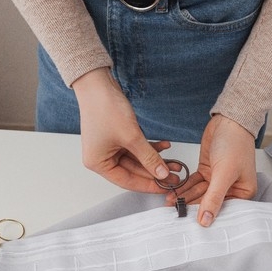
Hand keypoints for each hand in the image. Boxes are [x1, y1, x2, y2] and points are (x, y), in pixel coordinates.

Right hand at [73, 68, 176, 191]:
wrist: (97, 83)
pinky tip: (164, 146)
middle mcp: (102, 158)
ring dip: (155, 160)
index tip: (165, 187)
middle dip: (155, 172)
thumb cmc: (104, 108)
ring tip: (174, 163)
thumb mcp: (131, 137)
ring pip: (137, 160)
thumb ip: (148, 158)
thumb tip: (161, 174)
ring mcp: (109, 148)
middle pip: (133, 171)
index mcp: (98, 164)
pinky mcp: (116, 137)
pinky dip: (149, 148)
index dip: (148, 185)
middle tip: (174, 177)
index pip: (127, 181)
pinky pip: (136, 148)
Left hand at [176, 114, 256, 225]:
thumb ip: (213, 198)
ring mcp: (217, 180)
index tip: (191, 223)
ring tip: (170, 202)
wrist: (229, 120)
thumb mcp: (224, 174)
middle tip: (175, 212)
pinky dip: (184, 187)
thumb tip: (206, 220)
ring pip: (199, 193)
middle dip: (191, 205)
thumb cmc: (236, 144)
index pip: (223, 210)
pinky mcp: (207, 171)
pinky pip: (194, 183)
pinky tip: (174, 192)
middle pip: (209, 202)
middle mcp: (231, 188)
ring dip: (185, 196)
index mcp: (243, 192)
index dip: (207, 216)